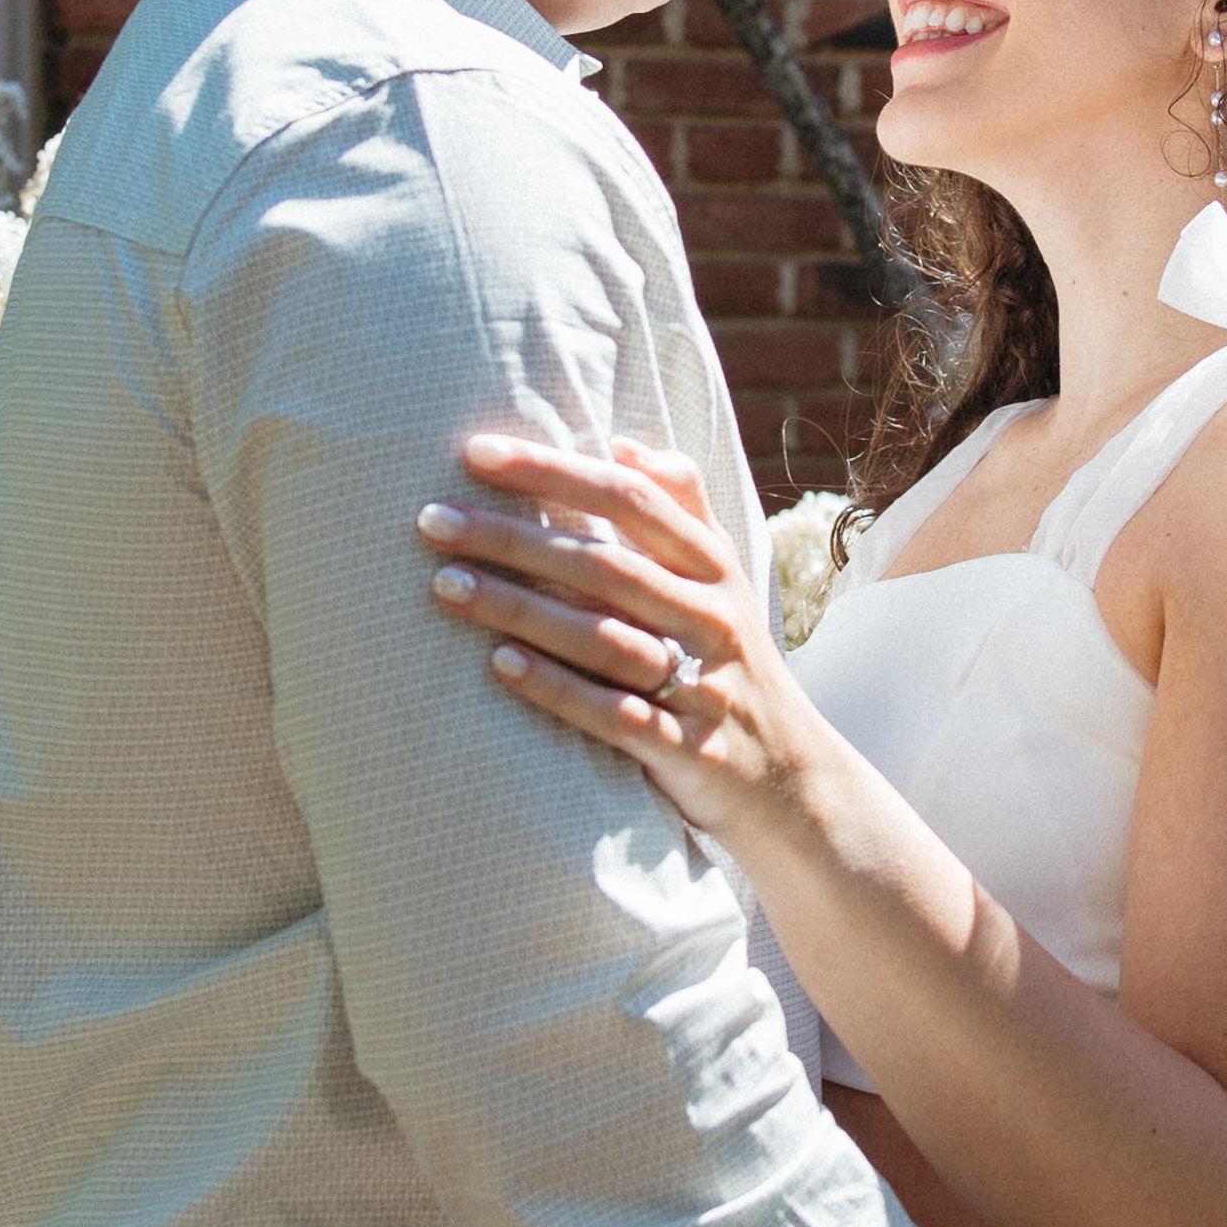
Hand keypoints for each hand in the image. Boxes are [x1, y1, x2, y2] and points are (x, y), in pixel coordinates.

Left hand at [421, 427, 808, 829]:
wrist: (794, 782)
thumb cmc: (733, 667)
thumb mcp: (724, 582)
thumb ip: (683, 508)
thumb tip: (623, 444)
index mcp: (712, 566)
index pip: (630, 499)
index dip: (554, 471)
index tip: (477, 452)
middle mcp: (711, 617)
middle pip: (604, 564)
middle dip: (513, 538)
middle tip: (432, 520)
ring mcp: (703, 684)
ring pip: (604, 637)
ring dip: (519, 609)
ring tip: (445, 587)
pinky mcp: (690, 749)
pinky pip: (618, 715)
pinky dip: (558, 689)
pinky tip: (499, 667)